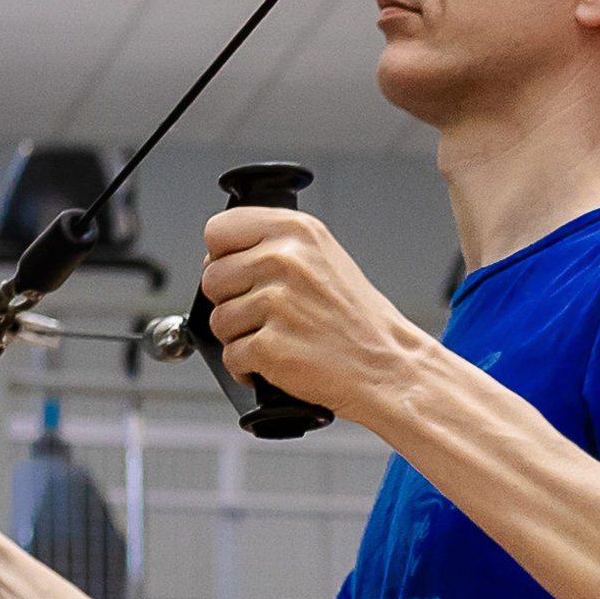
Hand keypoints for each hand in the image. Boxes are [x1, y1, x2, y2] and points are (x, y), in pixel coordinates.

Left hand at [197, 207, 426, 425]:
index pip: (218, 231)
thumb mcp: (322, 257)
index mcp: (295, 230)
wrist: (388, 365)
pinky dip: (250, 369)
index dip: (223, 258)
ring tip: (281, 338)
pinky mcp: (270, 346)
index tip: (242, 275)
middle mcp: (285, 260)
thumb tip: (216, 259)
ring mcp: (276, 303)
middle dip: (232, 303)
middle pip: (211, 279)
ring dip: (242, 338)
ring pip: (218, 322)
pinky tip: (279, 363)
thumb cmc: (356, 319)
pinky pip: (232, 357)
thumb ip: (271, 247)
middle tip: (270, 316)